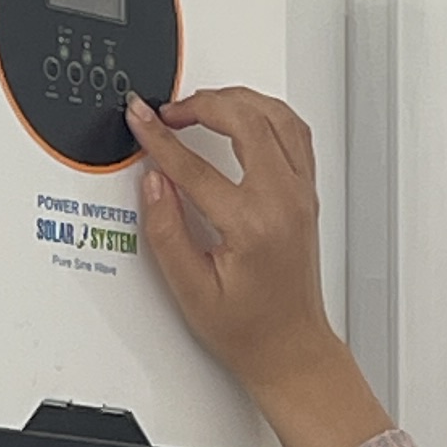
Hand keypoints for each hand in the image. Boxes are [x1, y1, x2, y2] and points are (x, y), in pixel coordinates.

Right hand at [127, 88, 390, 446]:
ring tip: (202, 105)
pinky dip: (266, 112)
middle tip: (169, 111)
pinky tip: (243, 114)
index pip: (196, 166)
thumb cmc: (248, 330)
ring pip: (276, 115)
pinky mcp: (306, 193)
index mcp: (252, 225)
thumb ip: (167, 231)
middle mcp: (283, 201)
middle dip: (201, 104)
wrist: (289, 347)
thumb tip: (154, 183)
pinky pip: (294, 131)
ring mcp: (301, 193)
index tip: (140, 120)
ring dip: (237, 100)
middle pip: (245, 120)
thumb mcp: (191, 290)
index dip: (159, 138)